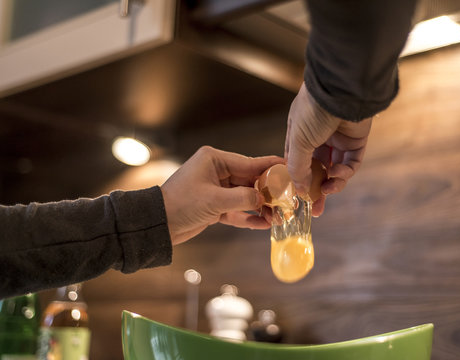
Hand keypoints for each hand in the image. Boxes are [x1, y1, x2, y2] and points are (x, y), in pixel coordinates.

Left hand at [161, 146, 283, 245]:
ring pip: (245, 196)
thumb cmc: (181, 204)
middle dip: (267, 193)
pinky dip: (247, 217)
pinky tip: (262, 224)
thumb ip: (243, 198)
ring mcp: (216, 189)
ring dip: (260, 207)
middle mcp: (217, 171)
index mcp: (215, 160)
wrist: (158, 225)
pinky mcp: (214, 206)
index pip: (250, 162)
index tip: (289, 168)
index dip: (271, 167)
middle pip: (250, 180)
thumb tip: (263, 199)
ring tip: (277, 217)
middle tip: (286, 201)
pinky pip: (236, 210)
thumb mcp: (214, 200)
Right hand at [285, 83, 371, 215]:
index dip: (298, 181)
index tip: (299, 198)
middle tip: (316, 209)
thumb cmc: (313, 112)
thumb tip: (299, 191)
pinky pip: (351, 163)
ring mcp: (338, 139)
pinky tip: (338, 174)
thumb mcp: (298, 142)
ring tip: (328, 190)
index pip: (297, 163)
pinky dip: (345, 172)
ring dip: (332, 182)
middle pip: (318, 170)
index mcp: (299, 134)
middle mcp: (318, 137)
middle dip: (317, 190)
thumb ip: (298, 168)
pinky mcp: (356, 141)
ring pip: (335, 169)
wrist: (342, 92)